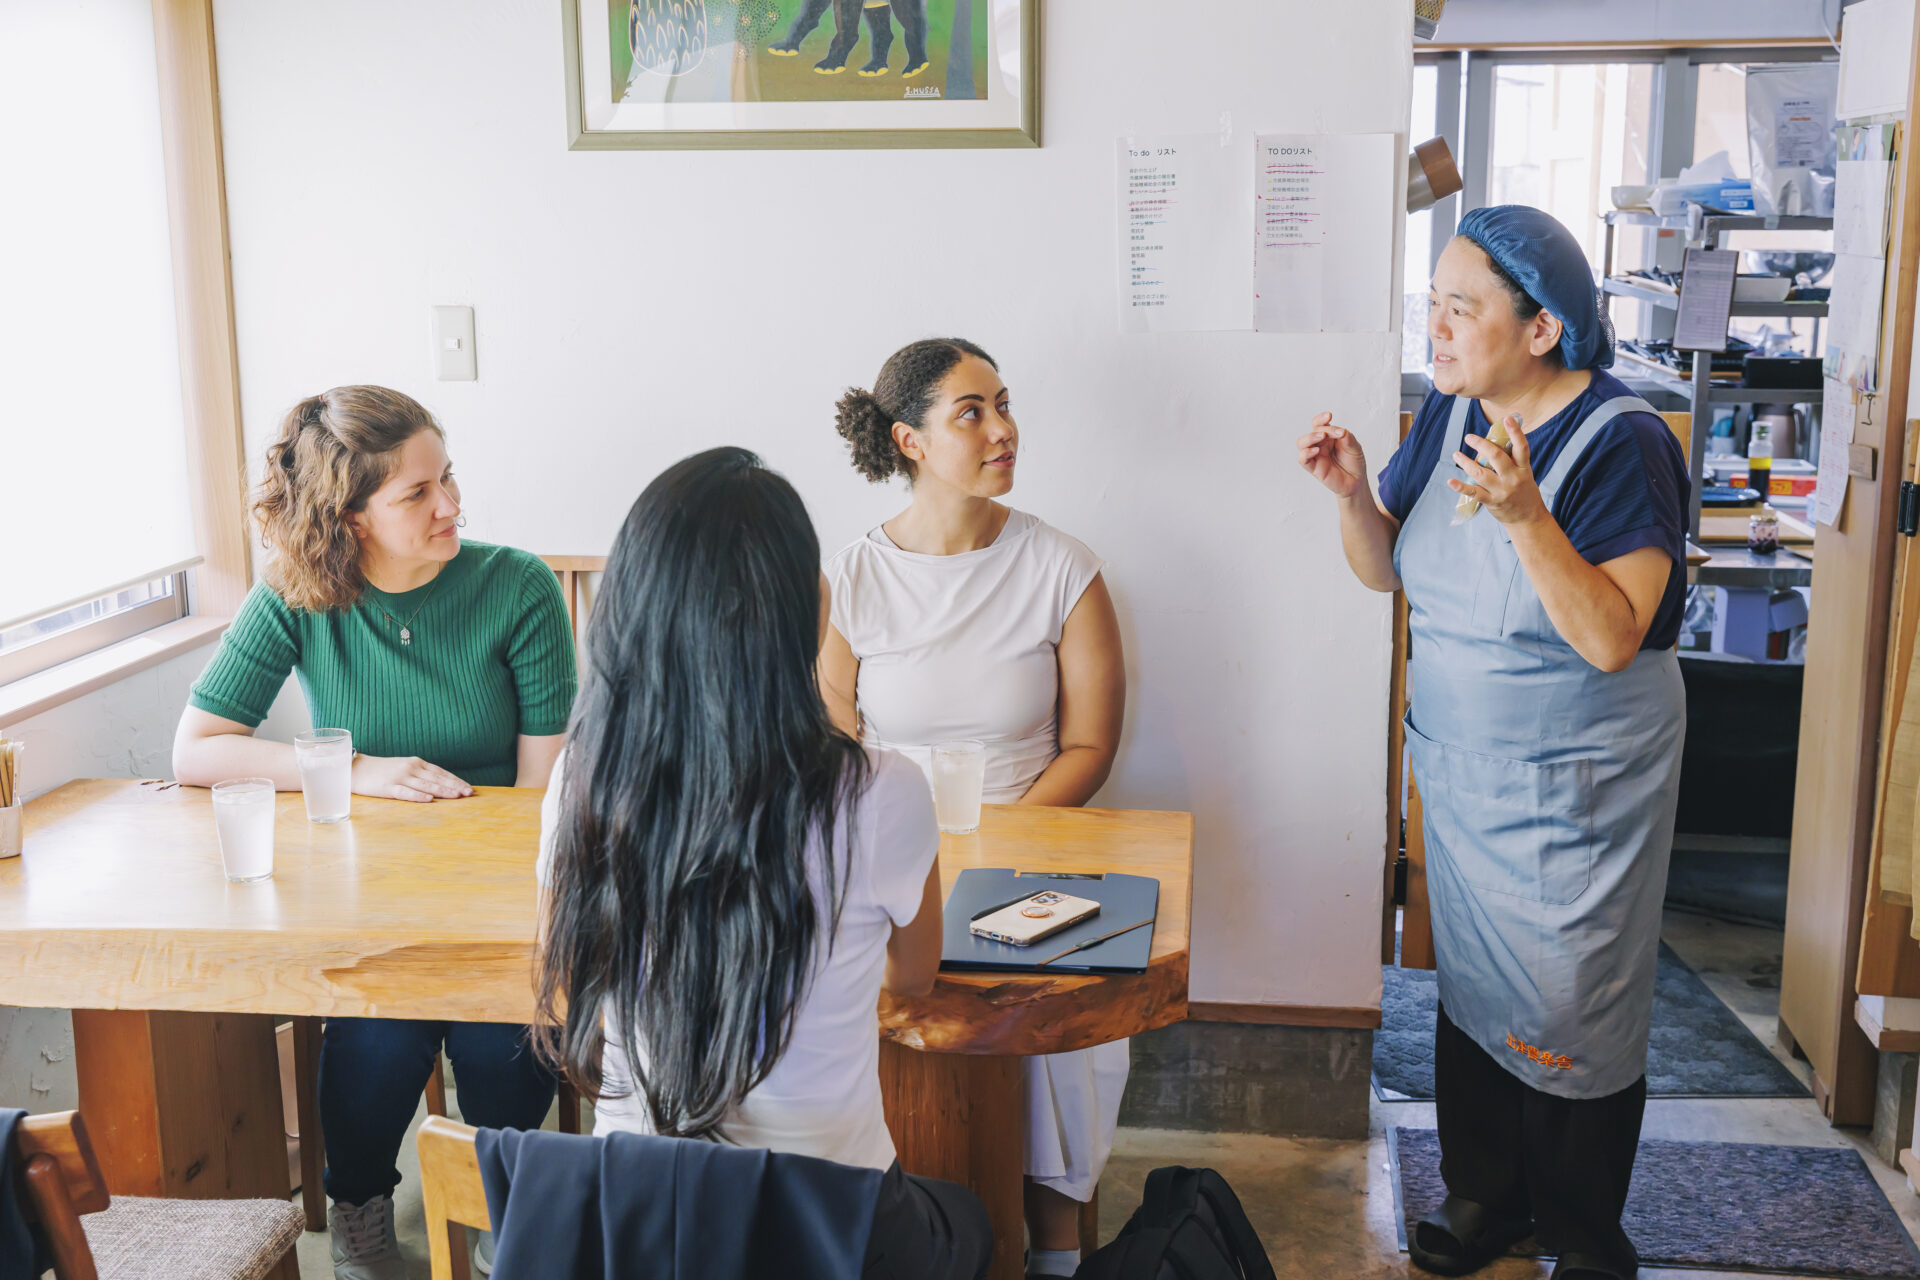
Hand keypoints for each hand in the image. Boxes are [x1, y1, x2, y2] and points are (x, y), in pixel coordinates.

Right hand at [351, 754, 472, 802]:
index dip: (456, 780)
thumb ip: (421, 774)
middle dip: (455, 786)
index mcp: (416, 763)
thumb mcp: (404, 767)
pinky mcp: (388, 787)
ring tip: (457, 796)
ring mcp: (399, 777)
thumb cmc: (382, 770)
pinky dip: (419, 796)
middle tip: (469, 793)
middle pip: (437, 778)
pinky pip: (406, 793)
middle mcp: (410, 768)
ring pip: (425, 785)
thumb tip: (441, 784)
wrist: (356, 768)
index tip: (469, 788)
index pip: (441, 772)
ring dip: (442, 791)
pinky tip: (430, 800)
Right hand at [1298, 412, 1368, 500]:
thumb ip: (1347, 437)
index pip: (1319, 424)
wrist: (1356, 481)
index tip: (1329, 416)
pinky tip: (1315, 451)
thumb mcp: (1355, 447)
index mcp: (1329, 436)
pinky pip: (1303, 459)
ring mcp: (1316, 455)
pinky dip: (1306, 453)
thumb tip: (1339, 430)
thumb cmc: (1354, 463)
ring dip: (1310, 437)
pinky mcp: (1313, 467)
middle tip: (1328, 433)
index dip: (1321, 418)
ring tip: (1321, 437)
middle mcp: (1320, 444)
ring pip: (1302, 443)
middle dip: (1320, 428)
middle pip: (1312, 431)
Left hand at [1450, 416, 1547, 526]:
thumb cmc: (1524, 492)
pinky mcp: (1492, 502)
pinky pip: (1474, 492)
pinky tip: (1450, 481)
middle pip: (1496, 457)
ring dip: (1466, 462)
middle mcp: (1513, 478)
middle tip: (1469, 437)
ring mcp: (1502, 491)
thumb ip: (1512, 461)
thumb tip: (1495, 442)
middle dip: (1481, 444)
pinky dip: (1461, 487)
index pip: (1522, 447)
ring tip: (1456, 454)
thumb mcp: (1525, 474)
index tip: (1507, 419)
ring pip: (1480, 473)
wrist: (1528, 518)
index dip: (1515, 432)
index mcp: (1524, 469)